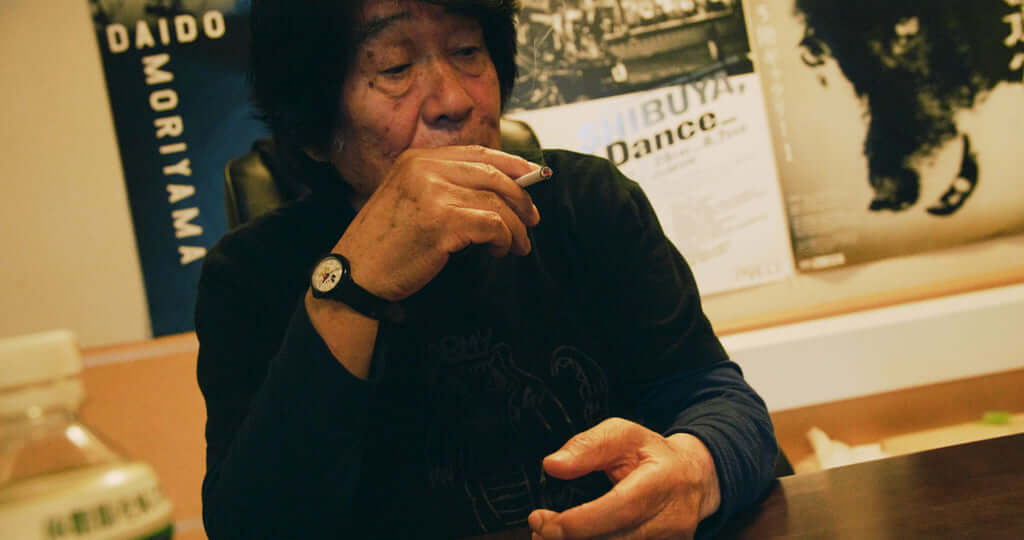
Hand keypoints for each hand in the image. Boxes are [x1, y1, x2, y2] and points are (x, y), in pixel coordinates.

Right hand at [332, 145, 540, 300]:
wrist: (355, 275)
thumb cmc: (384, 245)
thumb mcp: (409, 200)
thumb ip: (443, 186)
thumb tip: (498, 188)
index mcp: (417, 159)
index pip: (479, 153)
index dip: (513, 164)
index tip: (534, 178)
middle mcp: (425, 169)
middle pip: (494, 174)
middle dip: (522, 198)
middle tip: (532, 220)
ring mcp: (434, 193)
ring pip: (498, 202)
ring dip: (517, 227)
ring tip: (519, 245)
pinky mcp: (443, 222)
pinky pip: (493, 225)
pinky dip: (505, 240)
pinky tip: (499, 251)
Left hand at [529, 418, 720, 539]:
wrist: (694, 479)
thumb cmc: (653, 455)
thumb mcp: (623, 435)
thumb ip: (587, 446)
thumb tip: (552, 465)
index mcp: (662, 482)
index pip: (620, 509)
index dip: (580, 522)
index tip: (544, 522)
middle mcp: (671, 520)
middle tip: (539, 530)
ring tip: (551, 537)